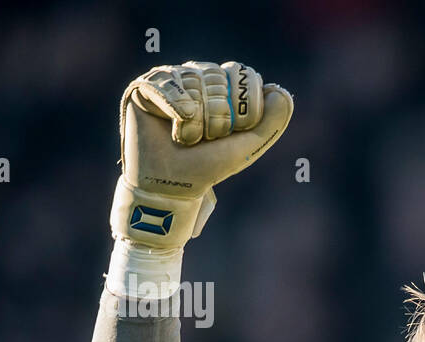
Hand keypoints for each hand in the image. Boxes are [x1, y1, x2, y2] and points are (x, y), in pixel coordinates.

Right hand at [109, 60, 293, 248]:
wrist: (173, 184)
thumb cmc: (209, 165)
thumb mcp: (248, 145)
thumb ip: (272, 121)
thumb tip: (279, 91)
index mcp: (222, 86)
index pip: (242, 75)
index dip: (241, 106)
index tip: (230, 133)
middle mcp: (197, 76)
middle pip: (218, 78)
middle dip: (218, 117)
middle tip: (206, 139)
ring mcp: (170, 79)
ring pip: (194, 81)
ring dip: (196, 120)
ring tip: (186, 138)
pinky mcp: (144, 86)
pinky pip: (167, 83)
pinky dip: (176, 107)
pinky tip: (174, 127)